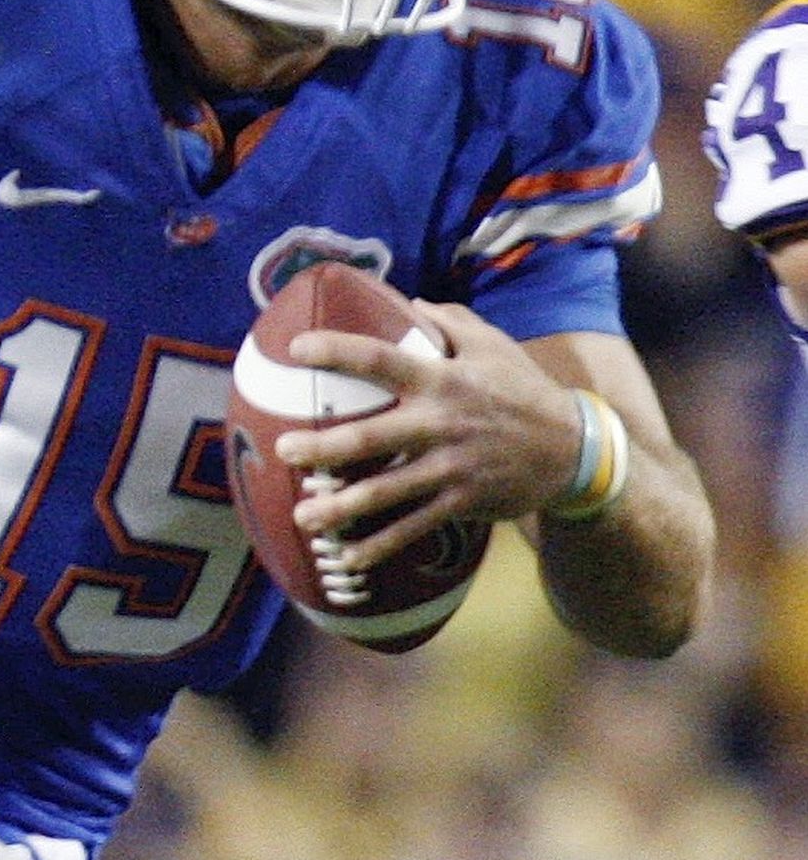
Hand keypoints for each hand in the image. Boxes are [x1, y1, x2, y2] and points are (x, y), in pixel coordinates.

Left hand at [276, 302, 584, 573]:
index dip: (339, 351)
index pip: (382, 359)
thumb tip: (409, 300)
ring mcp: (451, 467)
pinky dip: (380, 546)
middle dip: (324, 446)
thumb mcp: (494, 345)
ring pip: (386, 491)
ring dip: (341, 507)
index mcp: (443, 379)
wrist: (575, 448)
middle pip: (371, 436)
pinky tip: (348, 559)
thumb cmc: (523, 389)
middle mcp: (442, 423)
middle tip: (283, 450)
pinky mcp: (461, 502)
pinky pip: (414, 527)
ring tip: (303, 517)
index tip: (296, 349)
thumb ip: (450, 322)